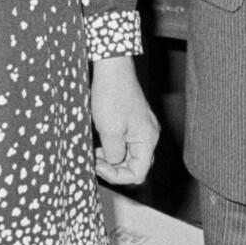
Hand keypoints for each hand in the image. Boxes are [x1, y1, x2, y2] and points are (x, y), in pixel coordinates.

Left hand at [90, 58, 159, 187]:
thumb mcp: (109, 131)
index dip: (116, 175)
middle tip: (95, 160)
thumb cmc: (111, 96)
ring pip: (130, 155)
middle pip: (136, 166)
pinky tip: (101, 143)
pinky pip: (127, 143)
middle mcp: (149, 136)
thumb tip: (114, 163)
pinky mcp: (134, 122)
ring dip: (112, 158)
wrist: (112, 68)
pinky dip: (113, 147)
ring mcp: (142, 128)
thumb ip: (114, 154)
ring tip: (96, 152)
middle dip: (114, 168)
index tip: (98, 165)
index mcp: (147, 140)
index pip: (137, 174)